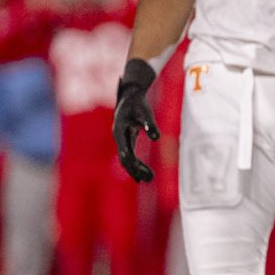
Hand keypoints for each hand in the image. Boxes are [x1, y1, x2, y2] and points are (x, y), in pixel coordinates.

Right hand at [113, 58, 158, 183]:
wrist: (130, 95)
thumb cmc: (138, 103)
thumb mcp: (145, 112)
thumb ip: (150, 124)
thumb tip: (156, 138)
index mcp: (119, 131)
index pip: (125, 150)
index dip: (133, 162)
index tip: (140, 172)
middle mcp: (118, 137)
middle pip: (125, 158)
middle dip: (135, 169)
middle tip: (148, 179)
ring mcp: (121, 138)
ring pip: (126, 158)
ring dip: (135, 169)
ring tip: (148, 180)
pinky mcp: (126, 138)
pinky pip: (129, 154)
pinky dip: (135, 164)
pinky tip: (143, 172)